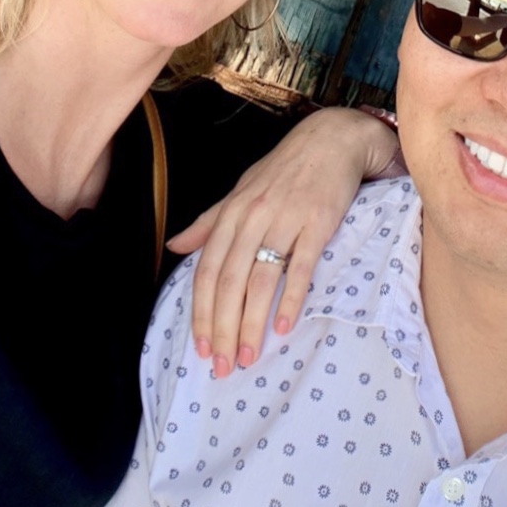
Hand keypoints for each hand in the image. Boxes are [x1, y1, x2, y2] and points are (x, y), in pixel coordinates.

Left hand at [166, 105, 399, 375]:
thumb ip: (209, 222)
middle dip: (222, 327)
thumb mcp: (241, 191)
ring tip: (248, 356)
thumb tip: (174, 246)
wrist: (331, 140)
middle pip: (230, 281)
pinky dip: (290, 299)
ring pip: (260, 279)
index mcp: (233, 212)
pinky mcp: (318, 223)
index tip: (200, 348)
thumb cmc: (284, 169)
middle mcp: (254, 217)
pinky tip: (284, 328)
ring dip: (252, 323)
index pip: (208, 269)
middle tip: (222, 366)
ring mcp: (286, 220)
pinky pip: (300, 267)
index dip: (201, 311)